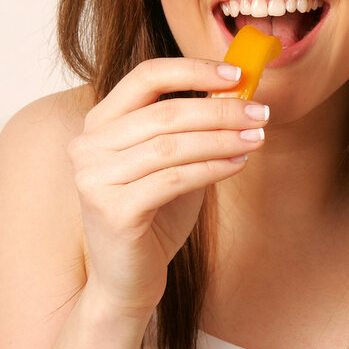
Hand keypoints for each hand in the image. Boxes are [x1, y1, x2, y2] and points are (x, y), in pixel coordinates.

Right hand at [67, 58, 268, 318]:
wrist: (127, 279)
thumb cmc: (154, 216)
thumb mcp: (173, 162)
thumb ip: (193, 128)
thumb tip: (240, 90)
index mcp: (99, 124)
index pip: (145, 77)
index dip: (194, 69)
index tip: (237, 74)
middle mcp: (88, 146)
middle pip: (165, 113)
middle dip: (220, 109)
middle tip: (260, 111)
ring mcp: (95, 179)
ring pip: (171, 146)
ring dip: (222, 138)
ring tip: (256, 137)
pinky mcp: (113, 211)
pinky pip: (173, 180)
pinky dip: (211, 169)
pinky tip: (237, 165)